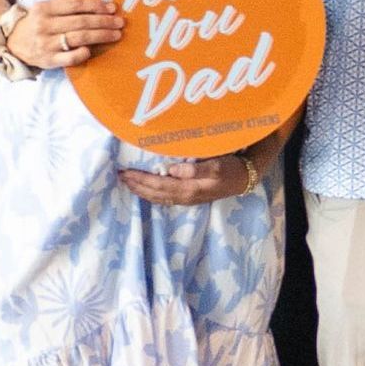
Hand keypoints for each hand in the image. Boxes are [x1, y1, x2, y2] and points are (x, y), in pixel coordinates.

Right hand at [5, 0, 124, 69]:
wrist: (12, 43)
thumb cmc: (37, 23)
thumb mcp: (45, 8)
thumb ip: (65, 3)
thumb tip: (97, 2)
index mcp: (44, 8)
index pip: (75, 4)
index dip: (96, 5)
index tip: (112, 8)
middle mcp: (44, 25)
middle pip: (81, 22)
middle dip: (104, 21)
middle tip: (120, 22)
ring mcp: (46, 44)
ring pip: (79, 38)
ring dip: (101, 36)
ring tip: (116, 34)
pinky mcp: (48, 60)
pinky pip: (70, 58)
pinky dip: (83, 53)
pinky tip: (93, 49)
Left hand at [118, 153, 257, 205]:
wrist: (244, 180)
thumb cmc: (230, 169)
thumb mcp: (216, 166)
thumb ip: (195, 168)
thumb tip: (172, 169)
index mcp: (188, 188)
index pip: (158, 184)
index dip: (141, 179)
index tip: (126, 172)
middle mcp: (184, 196)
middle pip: (154, 193)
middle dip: (136, 185)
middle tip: (120, 177)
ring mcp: (187, 199)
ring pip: (158, 198)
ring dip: (141, 191)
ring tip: (128, 184)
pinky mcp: (189, 198)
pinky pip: (164, 199)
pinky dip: (152, 195)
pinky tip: (146, 191)